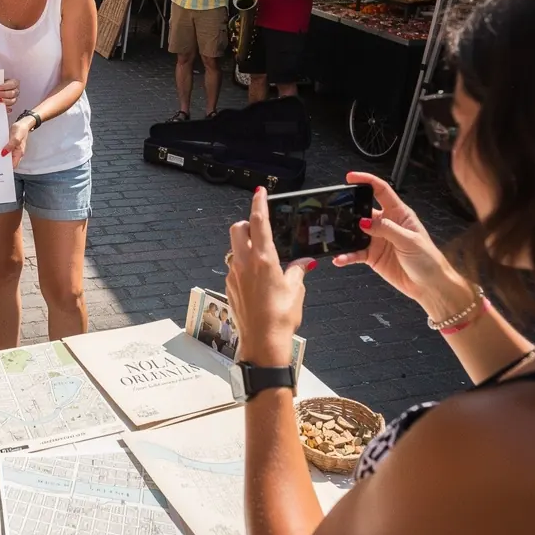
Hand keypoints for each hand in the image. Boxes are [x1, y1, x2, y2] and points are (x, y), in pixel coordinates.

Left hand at [0, 78, 19, 112]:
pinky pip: (10, 108)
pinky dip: (6, 108)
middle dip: (3, 94)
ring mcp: (14, 98)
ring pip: (12, 101)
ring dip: (5, 101)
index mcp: (14, 83)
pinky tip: (0, 106)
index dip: (5, 86)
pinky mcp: (11, 105)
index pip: (12, 84)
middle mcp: (16, 91)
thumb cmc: (0, 83)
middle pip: (12, 93)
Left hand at [1, 116, 32, 168]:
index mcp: (19, 153)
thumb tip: (3, 154)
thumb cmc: (21, 129)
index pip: (13, 165)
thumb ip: (10, 145)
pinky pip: (3, 149)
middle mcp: (16, 153)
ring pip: (5, 156)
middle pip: (8, 162)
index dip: (6, 167)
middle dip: (0, 162)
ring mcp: (12, 149)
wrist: (22, 123)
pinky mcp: (9, 145)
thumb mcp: (16, 137)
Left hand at [225, 187, 311, 364]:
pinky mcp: (230, 286)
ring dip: (244, 245)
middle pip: (238, 229)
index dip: (259, 203)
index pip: (259, 222)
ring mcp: (234, 275)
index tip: (259, 191)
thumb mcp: (295, 290)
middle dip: (247, 223)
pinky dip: (243, 265)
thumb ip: (298, 271)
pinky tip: (257, 278)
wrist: (262, 343)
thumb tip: (304, 262)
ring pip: (233, 248)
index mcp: (263, 259)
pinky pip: (234, 267)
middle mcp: (244, 263)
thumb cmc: (280, 317)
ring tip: (262, 258)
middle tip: (260, 229)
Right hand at [333, 172, 474, 319]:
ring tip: (334, 237)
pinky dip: (346, 255)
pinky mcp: (372, 256)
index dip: (366, 181)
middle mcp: (386, 224)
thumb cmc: (428, 260)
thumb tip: (365, 222)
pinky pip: (354, 253)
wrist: (429, 286)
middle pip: (363, 210)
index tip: (351, 177)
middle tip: (336, 211)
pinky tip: (340, 258)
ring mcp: (377, 240)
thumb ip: (386, 229)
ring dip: (344, 235)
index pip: (381, 191)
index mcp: (399, 214)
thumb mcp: (409, 240)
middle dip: (348, 209)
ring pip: (355, 232)